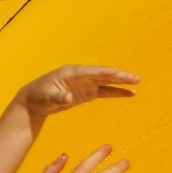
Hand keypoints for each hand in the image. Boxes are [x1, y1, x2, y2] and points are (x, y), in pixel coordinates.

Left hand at [17, 65, 139, 119]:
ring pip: (107, 81)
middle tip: (135, 78)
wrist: (34, 100)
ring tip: (136, 84)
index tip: (116, 72)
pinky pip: (105, 91)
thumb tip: (68, 98)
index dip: (103, 72)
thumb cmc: (38, 96)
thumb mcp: (46, 97)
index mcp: (71, 73)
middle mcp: (81, 75)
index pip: (90, 71)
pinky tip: (129, 94)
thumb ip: (57, 97)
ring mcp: (85, 83)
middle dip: (119, 76)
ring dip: (121, 83)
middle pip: (103, 74)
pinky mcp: (87, 92)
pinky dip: (116, 92)